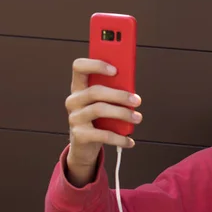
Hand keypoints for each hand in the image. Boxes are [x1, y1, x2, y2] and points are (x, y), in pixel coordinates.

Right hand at [64, 58, 142, 184]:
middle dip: (119, 95)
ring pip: (99, 110)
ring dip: (122, 113)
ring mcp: (74, 118)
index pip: (79, 67)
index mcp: (78, 87)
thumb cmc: (98, 120)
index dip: (96, 65)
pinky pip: (103, 134)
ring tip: (137, 118)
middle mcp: (73, 100)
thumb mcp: (104, 104)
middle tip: (137, 100)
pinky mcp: (79, 135)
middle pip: (95, 91)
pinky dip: (120, 138)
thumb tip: (132, 92)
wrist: (84, 146)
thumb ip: (113, 94)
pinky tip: (130, 141)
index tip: (115, 70)